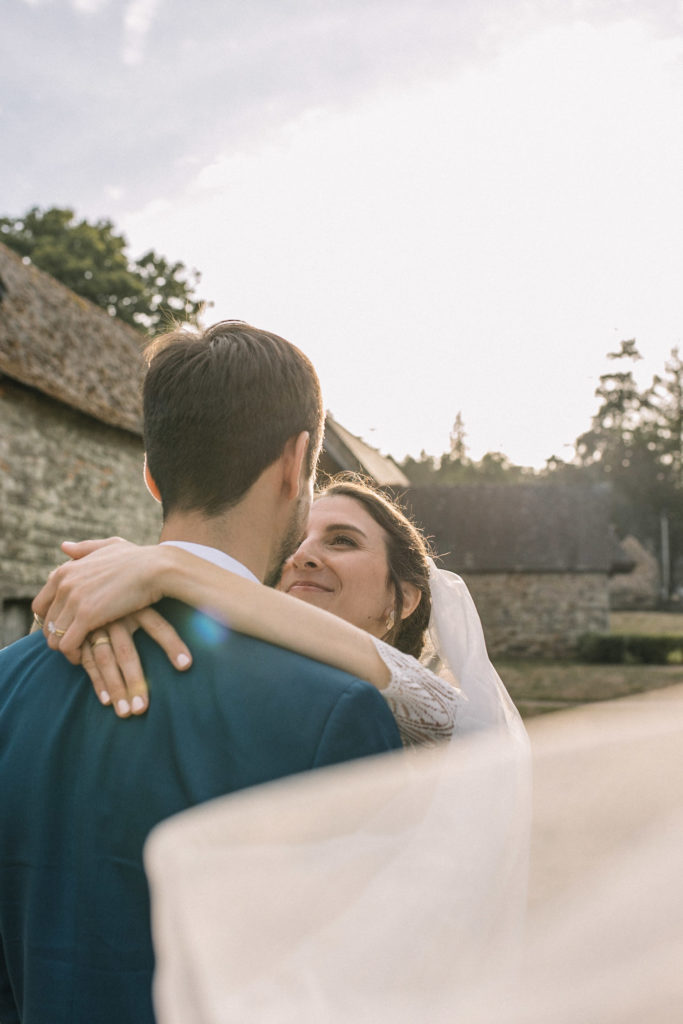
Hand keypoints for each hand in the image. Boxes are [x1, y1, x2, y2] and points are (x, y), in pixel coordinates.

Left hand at [33, 538, 168, 660]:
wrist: (156, 568)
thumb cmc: (139, 558)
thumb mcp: (109, 547)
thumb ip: (84, 549)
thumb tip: (64, 547)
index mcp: (64, 571)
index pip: (40, 605)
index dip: (51, 620)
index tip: (68, 629)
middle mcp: (64, 585)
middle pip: (47, 624)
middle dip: (59, 637)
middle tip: (77, 645)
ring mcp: (74, 601)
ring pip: (53, 637)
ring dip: (66, 649)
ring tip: (82, 653)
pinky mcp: (87, 617)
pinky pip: (67, 645)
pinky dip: (74, 655)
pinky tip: (87, 656)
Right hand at [82, 608, 191, 716]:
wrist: (92, 582)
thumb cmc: (134, 597)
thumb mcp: (151, 599)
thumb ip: (175, 610)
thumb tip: (201, 638)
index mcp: (139, 607)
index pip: (159, 627)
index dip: (173, 644)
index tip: (185, 665)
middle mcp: (117, 617)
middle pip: (127, 653)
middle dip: (135, 682)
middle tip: (141, 709)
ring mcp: (98, 626)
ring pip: (106, 660)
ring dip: (115, 687)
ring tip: (126, 712)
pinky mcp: (82, 635)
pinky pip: (88, 661)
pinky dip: (97, 682)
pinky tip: (106, 701)